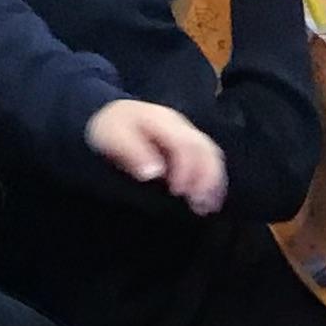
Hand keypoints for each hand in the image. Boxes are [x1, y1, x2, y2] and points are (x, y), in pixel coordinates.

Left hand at [89, 97, 225, 212]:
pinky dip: (213, 183)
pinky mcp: (191, 148)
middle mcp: (182, 127)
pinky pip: (209, 162)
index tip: (178, 192)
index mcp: (163, 121)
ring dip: (213, 183)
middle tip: (199, 205)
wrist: (112, 117)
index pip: (185, 144)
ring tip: (206, 208)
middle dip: (207, 179)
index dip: (186, 169)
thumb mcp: (113, 136)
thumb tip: (154, 173)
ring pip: (212, 156)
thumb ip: (132, 152)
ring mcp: (189, 136)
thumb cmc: (112, 129)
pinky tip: (208, 203)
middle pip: (206, 149)